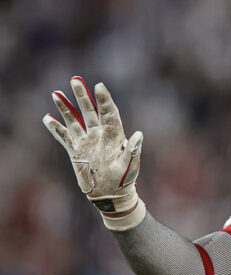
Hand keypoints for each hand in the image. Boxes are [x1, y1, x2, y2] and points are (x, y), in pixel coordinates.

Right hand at [43, 76, 145, 229]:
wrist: (111, 195)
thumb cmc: (125, 180)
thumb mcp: (130, 166)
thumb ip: (133, 150)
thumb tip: (139, 135)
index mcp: (114, 136)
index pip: (109, 113)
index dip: (104, 100)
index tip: (99, 86)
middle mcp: (100, 135)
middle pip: (90, 111)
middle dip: (82, 96)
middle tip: (75, 79)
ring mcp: (87, 142)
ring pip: (75, 121)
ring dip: (66, 108)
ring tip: (56, 93)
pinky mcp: (77, 152)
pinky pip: (64, 137)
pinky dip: (56, 129)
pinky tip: (47, 118)